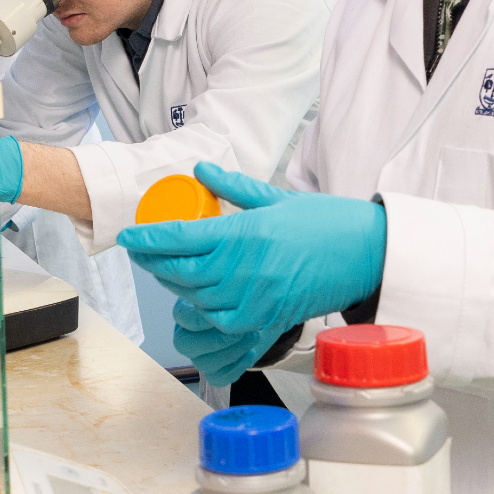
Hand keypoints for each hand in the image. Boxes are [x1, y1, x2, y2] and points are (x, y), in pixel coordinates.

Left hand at [118, 163, 385, 338]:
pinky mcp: (264, 319)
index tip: (128, 236)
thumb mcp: (276, 197)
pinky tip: (195, 299)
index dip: (146, 239)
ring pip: (194, 299)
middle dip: (153, 262)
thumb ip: (233, 188)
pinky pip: (219, 323)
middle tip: (140, 251)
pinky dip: (201, 312)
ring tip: (164, 272)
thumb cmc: (326, 223)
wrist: (364, 255)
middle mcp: (242, 269)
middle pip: (180, 271)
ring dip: (174, 286)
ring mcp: (252, 299)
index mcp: (243, 233)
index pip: (179, 238)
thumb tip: (201, 170)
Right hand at [171, 298, 279, 386]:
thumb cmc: (244, 298)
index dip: (198, 319)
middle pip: (184, 345)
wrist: (261, 315)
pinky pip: (218, 378)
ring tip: (252, 337)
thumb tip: (222, 293)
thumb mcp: (234, 286)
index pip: (181, 317)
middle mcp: (188, 334)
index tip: (219, 314)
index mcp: (187, 309)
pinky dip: (237, 367)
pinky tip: (250, 353)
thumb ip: (225, 290)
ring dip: (232, 352)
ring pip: (202, 364)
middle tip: (240, 331)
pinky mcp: (215, 371)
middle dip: (215, 340)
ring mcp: (199, 355)